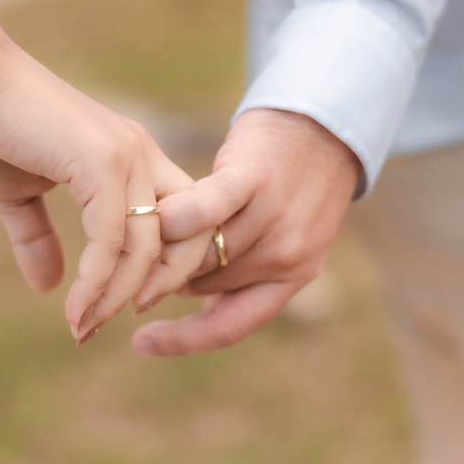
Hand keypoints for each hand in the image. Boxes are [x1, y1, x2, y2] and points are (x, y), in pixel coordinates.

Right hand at [0, 47, 210, 341]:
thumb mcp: (19, 195)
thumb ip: (38, 238)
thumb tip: (47, 287)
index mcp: (134, 159)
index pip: (177, 225)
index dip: (160, 271)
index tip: (120, 306)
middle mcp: (143, 156)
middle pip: (180, 241)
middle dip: (146, 293)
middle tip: (100, 327)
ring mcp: (128, 157)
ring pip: (145, 249)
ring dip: (114, 299)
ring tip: (81, 328)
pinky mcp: (103, 163)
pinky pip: (112, 240)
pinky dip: (96, 282)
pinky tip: (75, 309)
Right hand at [130, 109, 360, 355]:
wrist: (325, 120)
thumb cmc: (293, 180)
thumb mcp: (285, 237)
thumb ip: (247, 270)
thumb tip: (190, 301)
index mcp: (294, 277)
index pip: (231, 326)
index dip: (183, 341)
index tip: (141, 344)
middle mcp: (287, 256)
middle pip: (203, 285)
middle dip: (168, 276)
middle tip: (139, 257)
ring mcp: (273, 219)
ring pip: (196, 250)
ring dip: (162, 244)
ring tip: (138, 230)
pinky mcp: (254, 178)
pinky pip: (201, 211)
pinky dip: (172, 218)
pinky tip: (150, 218)